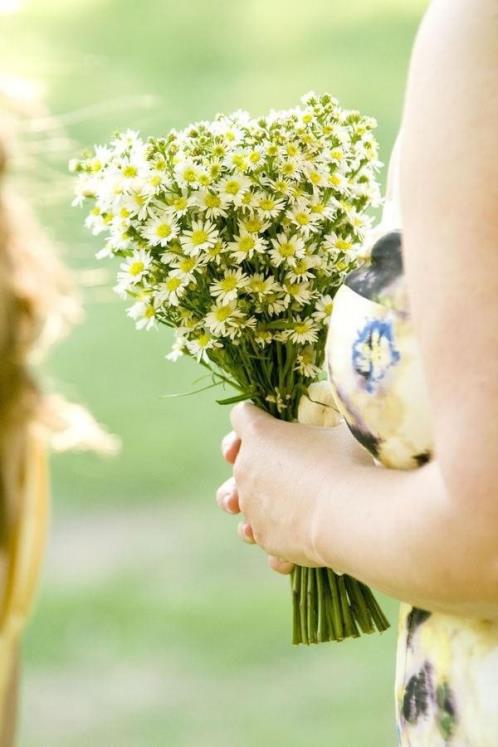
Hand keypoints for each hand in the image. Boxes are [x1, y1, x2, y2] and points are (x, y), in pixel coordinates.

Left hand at [216, 402, 370, 572]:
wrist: (349, 517)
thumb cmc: (348, 464)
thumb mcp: (345, 430)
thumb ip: (334, 421)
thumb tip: (347, 417)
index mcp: (260, 435)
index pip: (241, 416)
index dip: (254, 418)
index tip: (271, 427)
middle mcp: (246, 469)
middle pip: (236, 460)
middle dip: (255, 463)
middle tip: (282, 469)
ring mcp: (250, 506)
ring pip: (237, 502)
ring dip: (253, 501)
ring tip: (272, 505)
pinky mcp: (263, 536)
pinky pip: (261, 534)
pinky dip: (274, 533)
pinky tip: (294, 533)